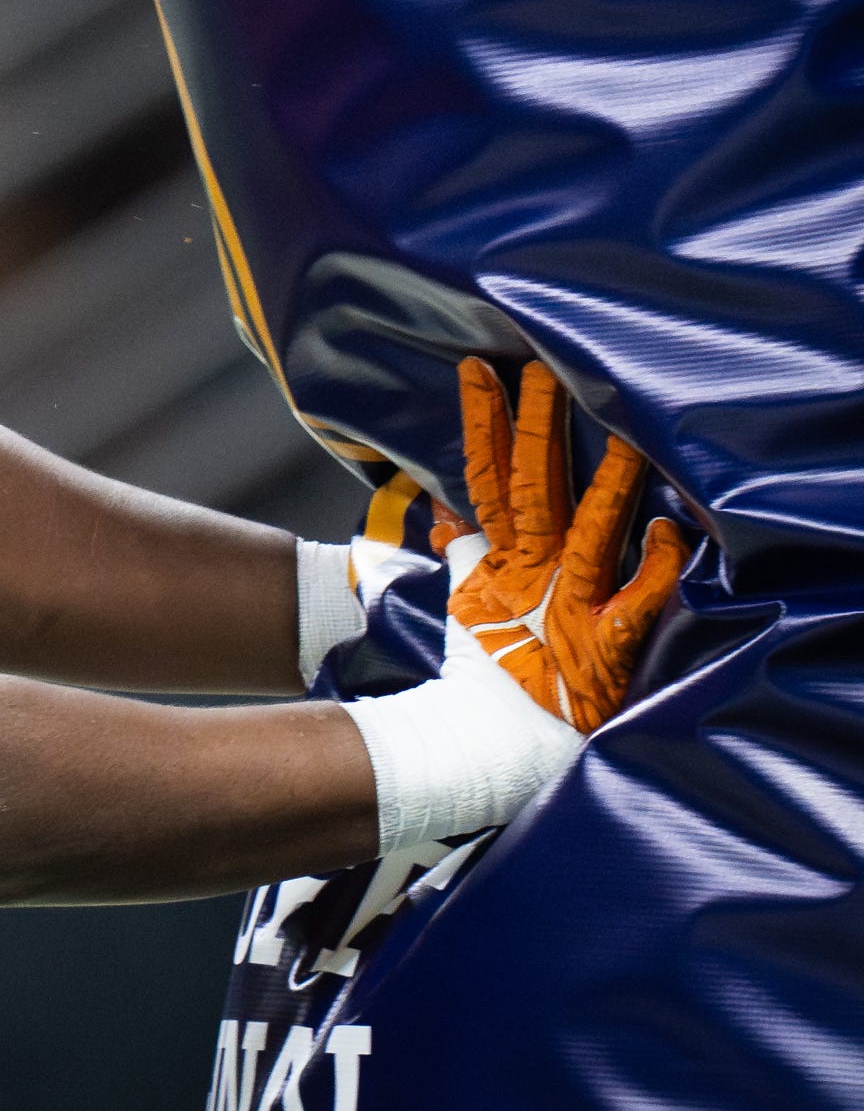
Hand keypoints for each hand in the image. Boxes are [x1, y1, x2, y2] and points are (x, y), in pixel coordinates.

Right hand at [429, 358, 689, 732]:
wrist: (496, 739)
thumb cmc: (495, 669)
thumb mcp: (468, 604)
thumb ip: (462, 550)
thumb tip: (443, 510)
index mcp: (502, 560)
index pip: (487, 478)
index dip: (483, 425)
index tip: (479, 372)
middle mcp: (535, 573)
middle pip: (533, 489)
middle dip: (535, 429)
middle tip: (542, 371)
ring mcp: (569, 605)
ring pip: (588, 534)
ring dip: (606, 488)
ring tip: (625, 439)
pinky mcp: (604, 643)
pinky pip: (635, 602)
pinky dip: (651, 570)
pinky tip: (667, 534)